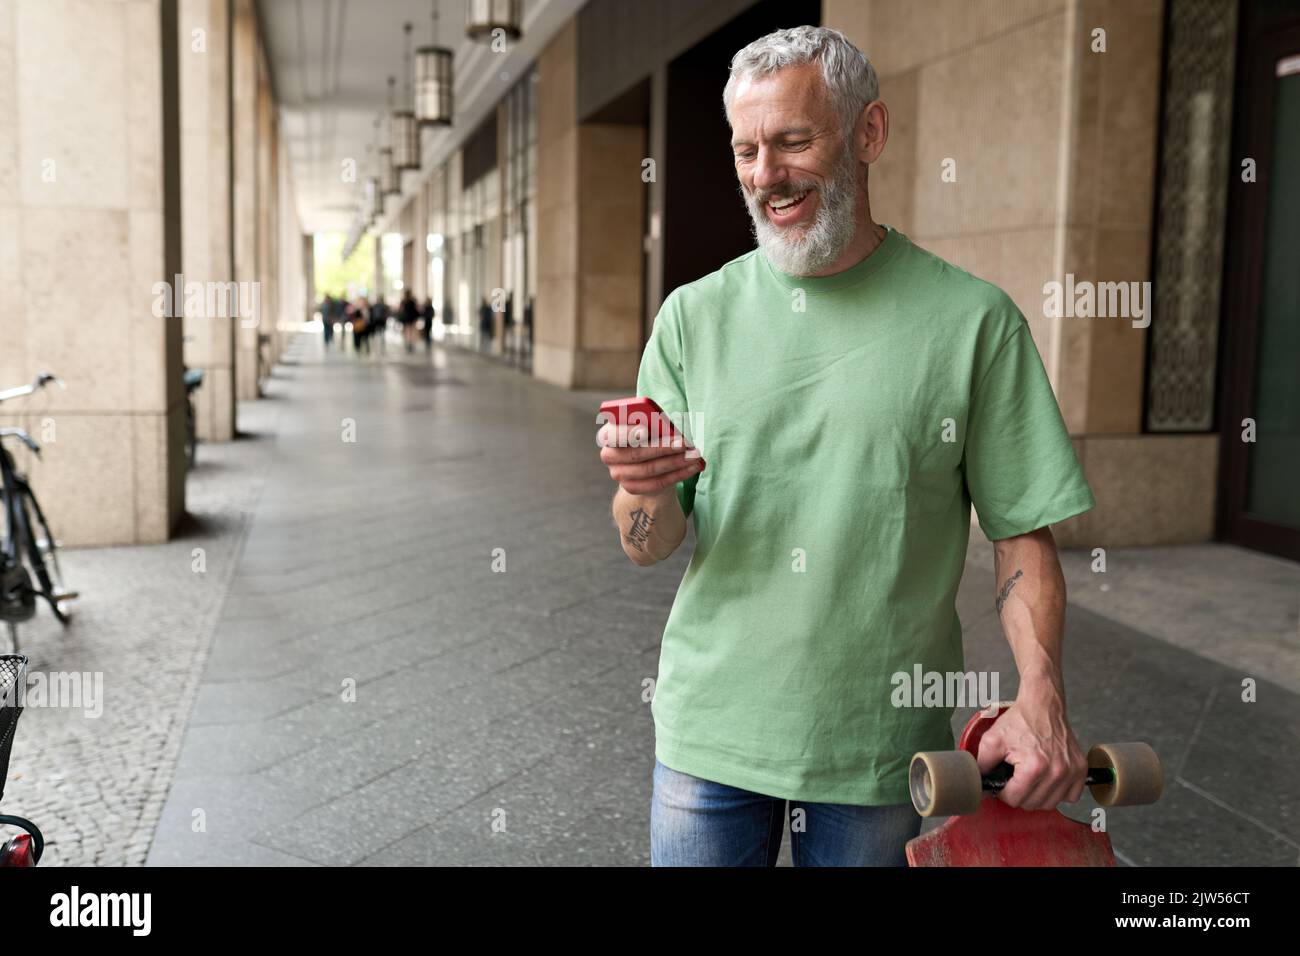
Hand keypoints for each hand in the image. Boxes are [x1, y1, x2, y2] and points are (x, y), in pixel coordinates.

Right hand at [597, 422, 703, 496]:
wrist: (647, 461)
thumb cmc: (651, 435)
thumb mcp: (651, 425)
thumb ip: (654, 424)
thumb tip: (669, 429)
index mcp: (608, 434)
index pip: (613, 434)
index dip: (627, 433)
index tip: (645, 429)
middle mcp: (609, 455)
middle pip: (635, 454)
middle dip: (663, 448)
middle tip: (684, 443)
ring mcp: (618, 474)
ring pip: (648, 470)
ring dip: (675, 462)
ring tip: (694, 456)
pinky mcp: (631, 487)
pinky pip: (656, 483)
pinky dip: (677, 475)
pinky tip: (692, 467)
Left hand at [975, 691, 1087, 810]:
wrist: (1042, 706)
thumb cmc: (1020, 721)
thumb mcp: (991, 740)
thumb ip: (982, 765)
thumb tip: (981, 786)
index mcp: (1034, 767)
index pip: (1014, 799)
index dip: (1004, 792)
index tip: (1004, 782)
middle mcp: (1056, 772)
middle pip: (1032, 804)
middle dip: (1020, 794)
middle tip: (1016, 778)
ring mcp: (1071, 772)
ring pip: (1051, 804)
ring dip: (1038, 796)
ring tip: (1031, 778)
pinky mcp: (1081, 769)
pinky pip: (1071, 796)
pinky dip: (1059, 793)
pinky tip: (1048, 780)